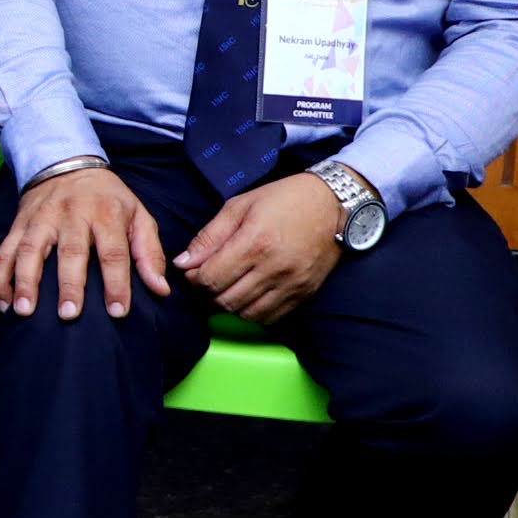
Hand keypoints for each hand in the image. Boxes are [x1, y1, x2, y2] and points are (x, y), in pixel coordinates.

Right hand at [0, 162, 168, 319]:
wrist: (65, 162)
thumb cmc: (107, 198)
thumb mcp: (138, 215)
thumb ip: (150, 253)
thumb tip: (160, 289)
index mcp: (106, 214)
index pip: (114, 252)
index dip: (117, 283)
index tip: (118, 312)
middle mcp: (72, 215)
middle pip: (70, 251)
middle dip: (69, 284)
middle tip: (69, 315)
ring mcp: (41, 219)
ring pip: (29, 250)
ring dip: (25, 282)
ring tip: (24, 311)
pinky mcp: (18, 224)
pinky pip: (4, 251)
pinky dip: (0, 278)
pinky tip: (3, 302)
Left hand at [173, 172, 346, 325]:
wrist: (333, 205)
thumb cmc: (283, 199)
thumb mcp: (239, 206)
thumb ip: (209, 236)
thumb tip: (184, 263)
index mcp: (255, 242)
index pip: (211, 278)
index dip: (194, 279)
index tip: (192, 271)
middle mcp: (274, 268)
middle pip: (226, 300)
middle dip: (208, 294)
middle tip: (207, 281)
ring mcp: (292, 284)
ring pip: (246, 314)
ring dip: (229, 305)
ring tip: (227, 288)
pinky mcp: (305, 294)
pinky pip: (271, 318)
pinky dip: (253, 313)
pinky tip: (248, 296)